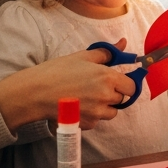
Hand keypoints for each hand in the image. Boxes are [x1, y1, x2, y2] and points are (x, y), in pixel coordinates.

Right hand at [0, 39, 136, 130]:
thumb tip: (123, 43)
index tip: (116, 81)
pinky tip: (78, 106)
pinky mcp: (87, 124)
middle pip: (121, 99)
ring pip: (111, 112)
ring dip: (104, 106)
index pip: (132, 87)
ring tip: (86, 97)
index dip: (125, 84)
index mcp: (108, 78)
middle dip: (113, 93)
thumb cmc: (58, 71)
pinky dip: (92, 115)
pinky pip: (97, 121)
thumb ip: (107, 52)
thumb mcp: (83, 56)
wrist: (36, 92)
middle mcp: (105, 96)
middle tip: (95, 87)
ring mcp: (97, 113)